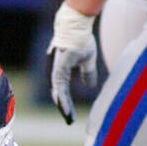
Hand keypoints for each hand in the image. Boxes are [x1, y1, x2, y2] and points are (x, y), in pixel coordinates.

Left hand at [47, 3, 98, 124]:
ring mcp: (56, 70)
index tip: (72, 115)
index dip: (67, 103)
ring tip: (68, 118)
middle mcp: (57, 72)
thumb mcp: (88, 61)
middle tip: (69, 120)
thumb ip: (87, 73)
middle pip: (59, 94)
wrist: (78, 25)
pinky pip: (59, 86)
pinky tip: (64, 107)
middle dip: (64, 108)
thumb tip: (90, 86)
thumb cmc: (81, 40)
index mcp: (63, 72)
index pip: (64, 91)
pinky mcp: (58, 67)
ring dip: (63, 106)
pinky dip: (61, 97)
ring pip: (58, 92)